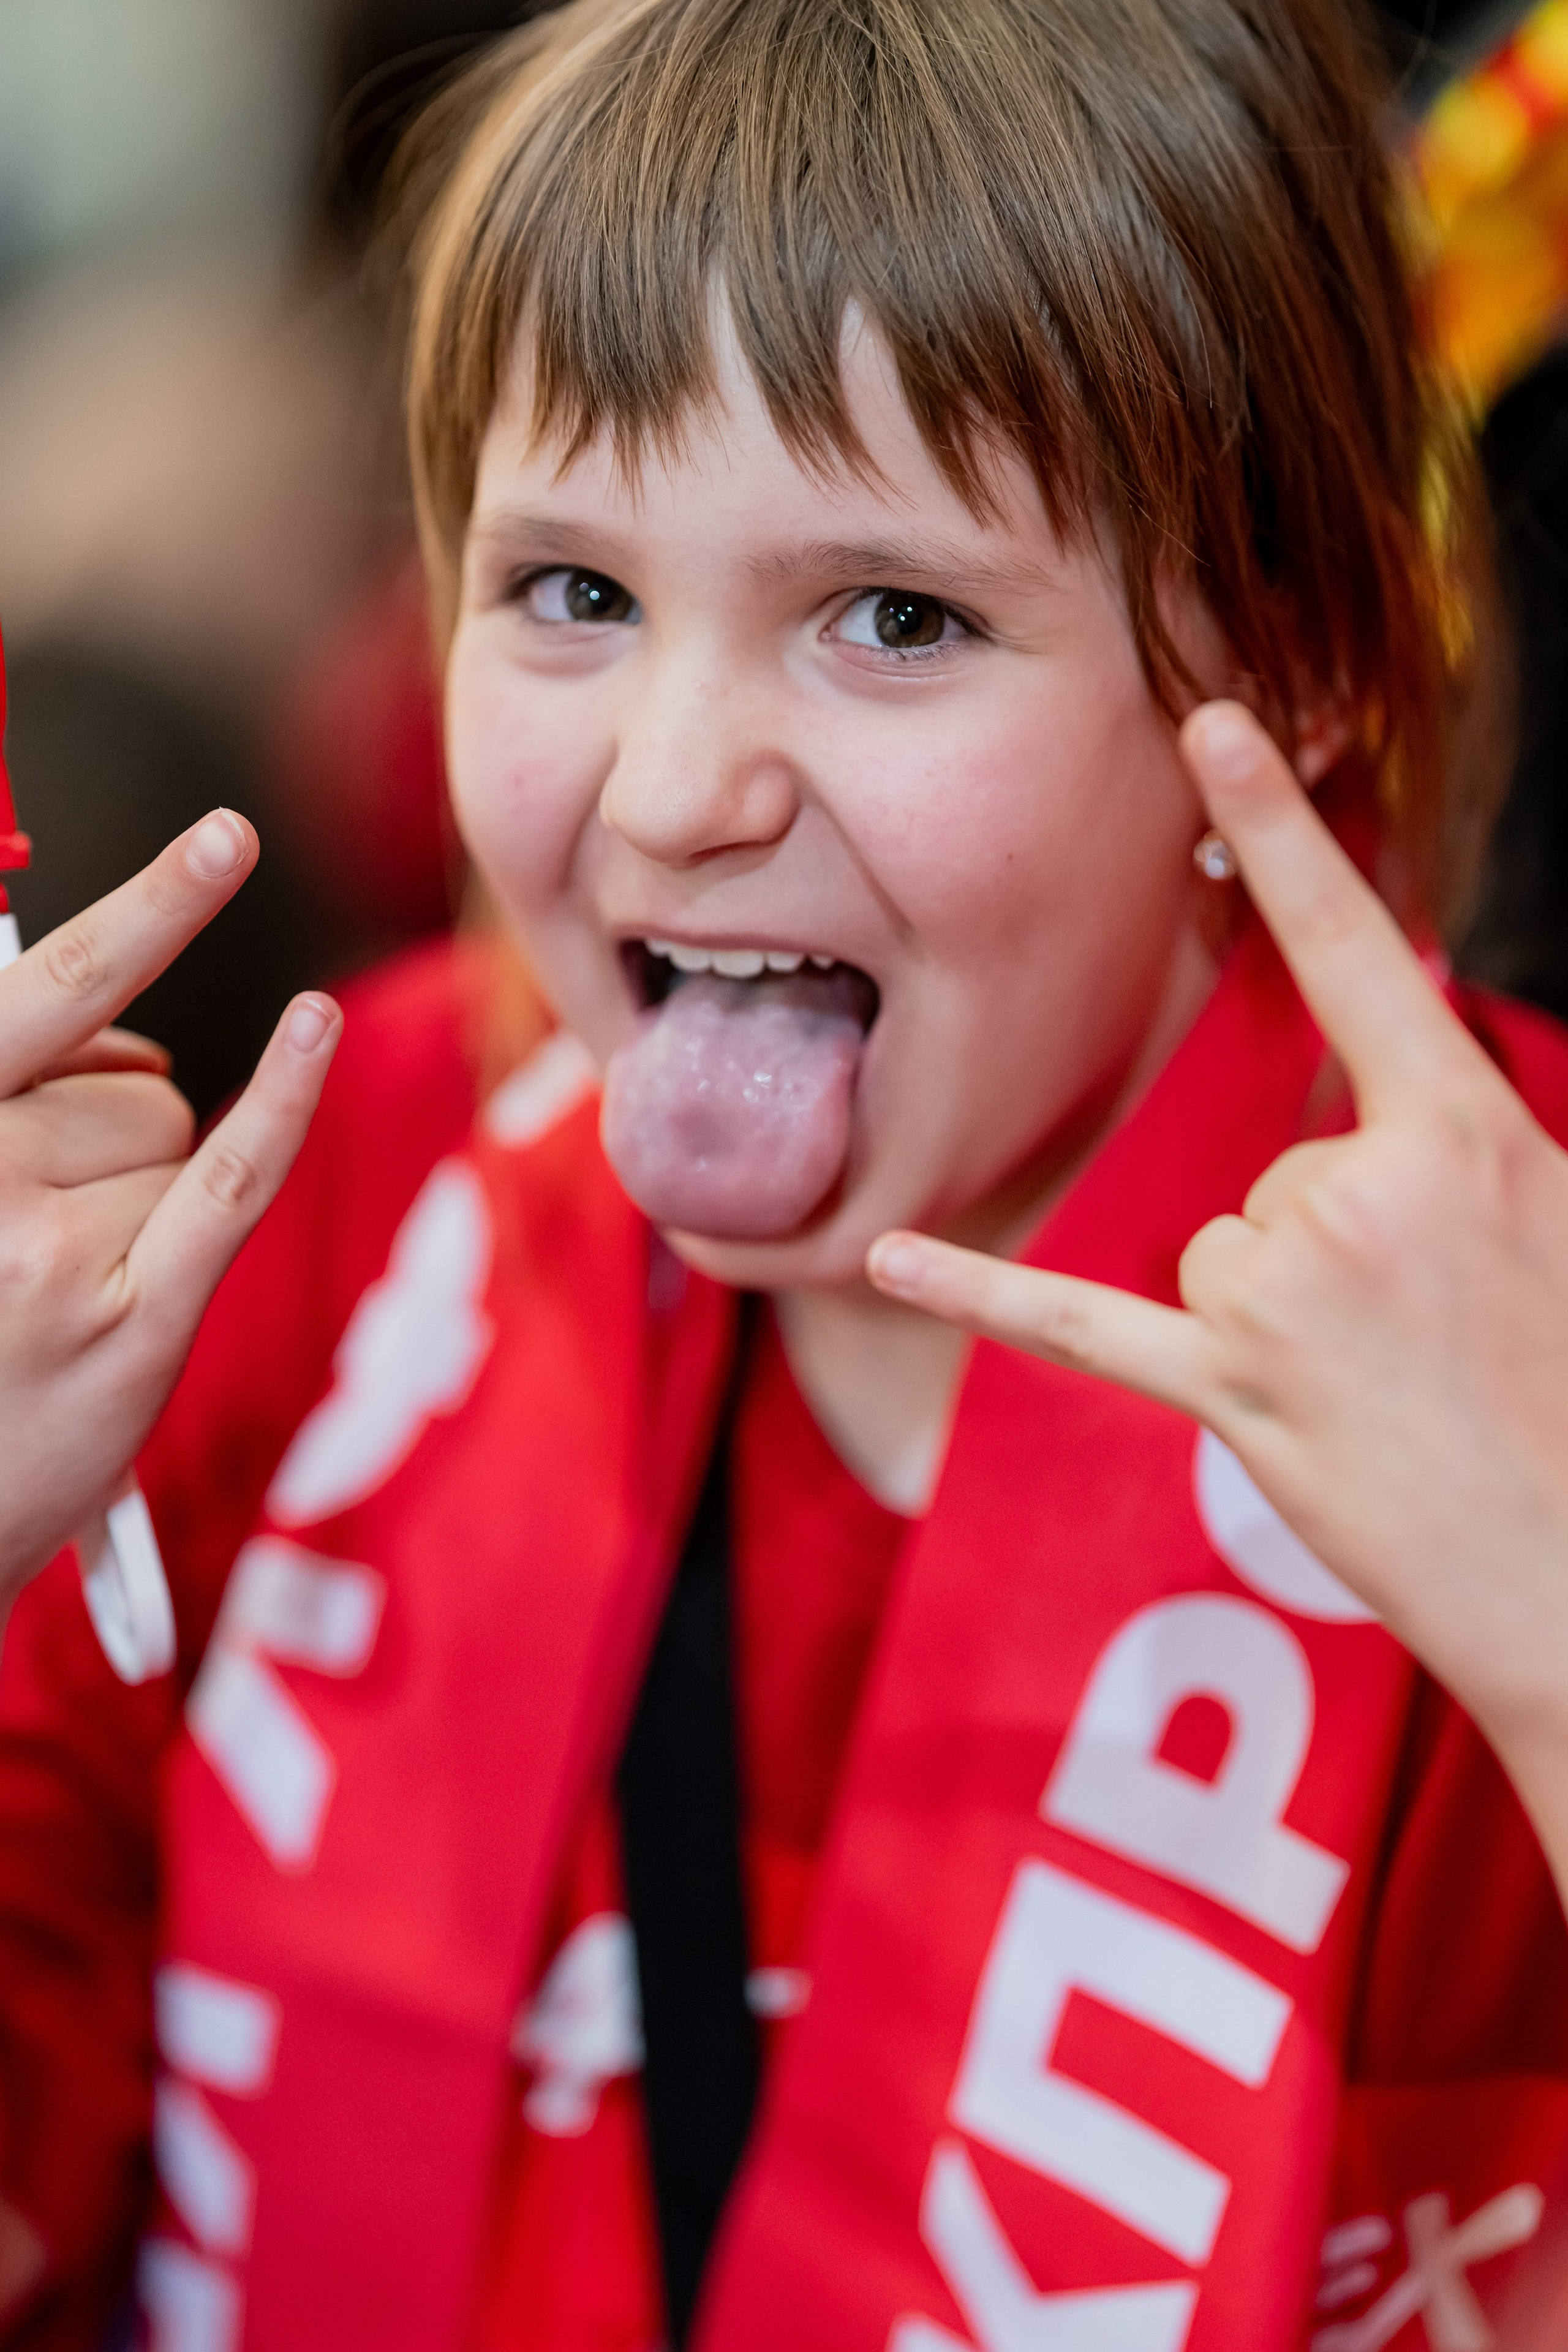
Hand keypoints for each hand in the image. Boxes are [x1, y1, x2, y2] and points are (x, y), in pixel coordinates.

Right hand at [0, 811, 340, 1615]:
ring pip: (172, 1144)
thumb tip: (129, 1036)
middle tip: (41, 1232)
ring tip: (59, 1290)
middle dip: (114, 1133)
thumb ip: (13, 1096)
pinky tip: (312, 1029)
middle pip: (134, 1086)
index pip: (52, 993)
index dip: (152, 910)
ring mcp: (50, 1254)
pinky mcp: (128, 1324)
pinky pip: (231, 1178)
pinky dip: (281, 1102)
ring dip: (141, 1199)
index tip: (226, 842)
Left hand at [868, 704, 1567, 1847]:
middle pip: (1271, 1167)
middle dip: (1328, 1244)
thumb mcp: (1541, 1217)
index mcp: (1461, 1131)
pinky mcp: (1233, 1393)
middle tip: (1425, 1335)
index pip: (1354, 951)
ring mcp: (1288, 1294)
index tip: (1213, 727)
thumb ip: (1437, 1147)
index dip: (1283, 835)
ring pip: (1216, 1248)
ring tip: (1382, 1388)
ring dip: (1280, 1315)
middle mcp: (1359, 1191)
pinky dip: (987, 1293)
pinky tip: (888, 1258)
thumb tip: (1355, 1129)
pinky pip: (1081, 1324)